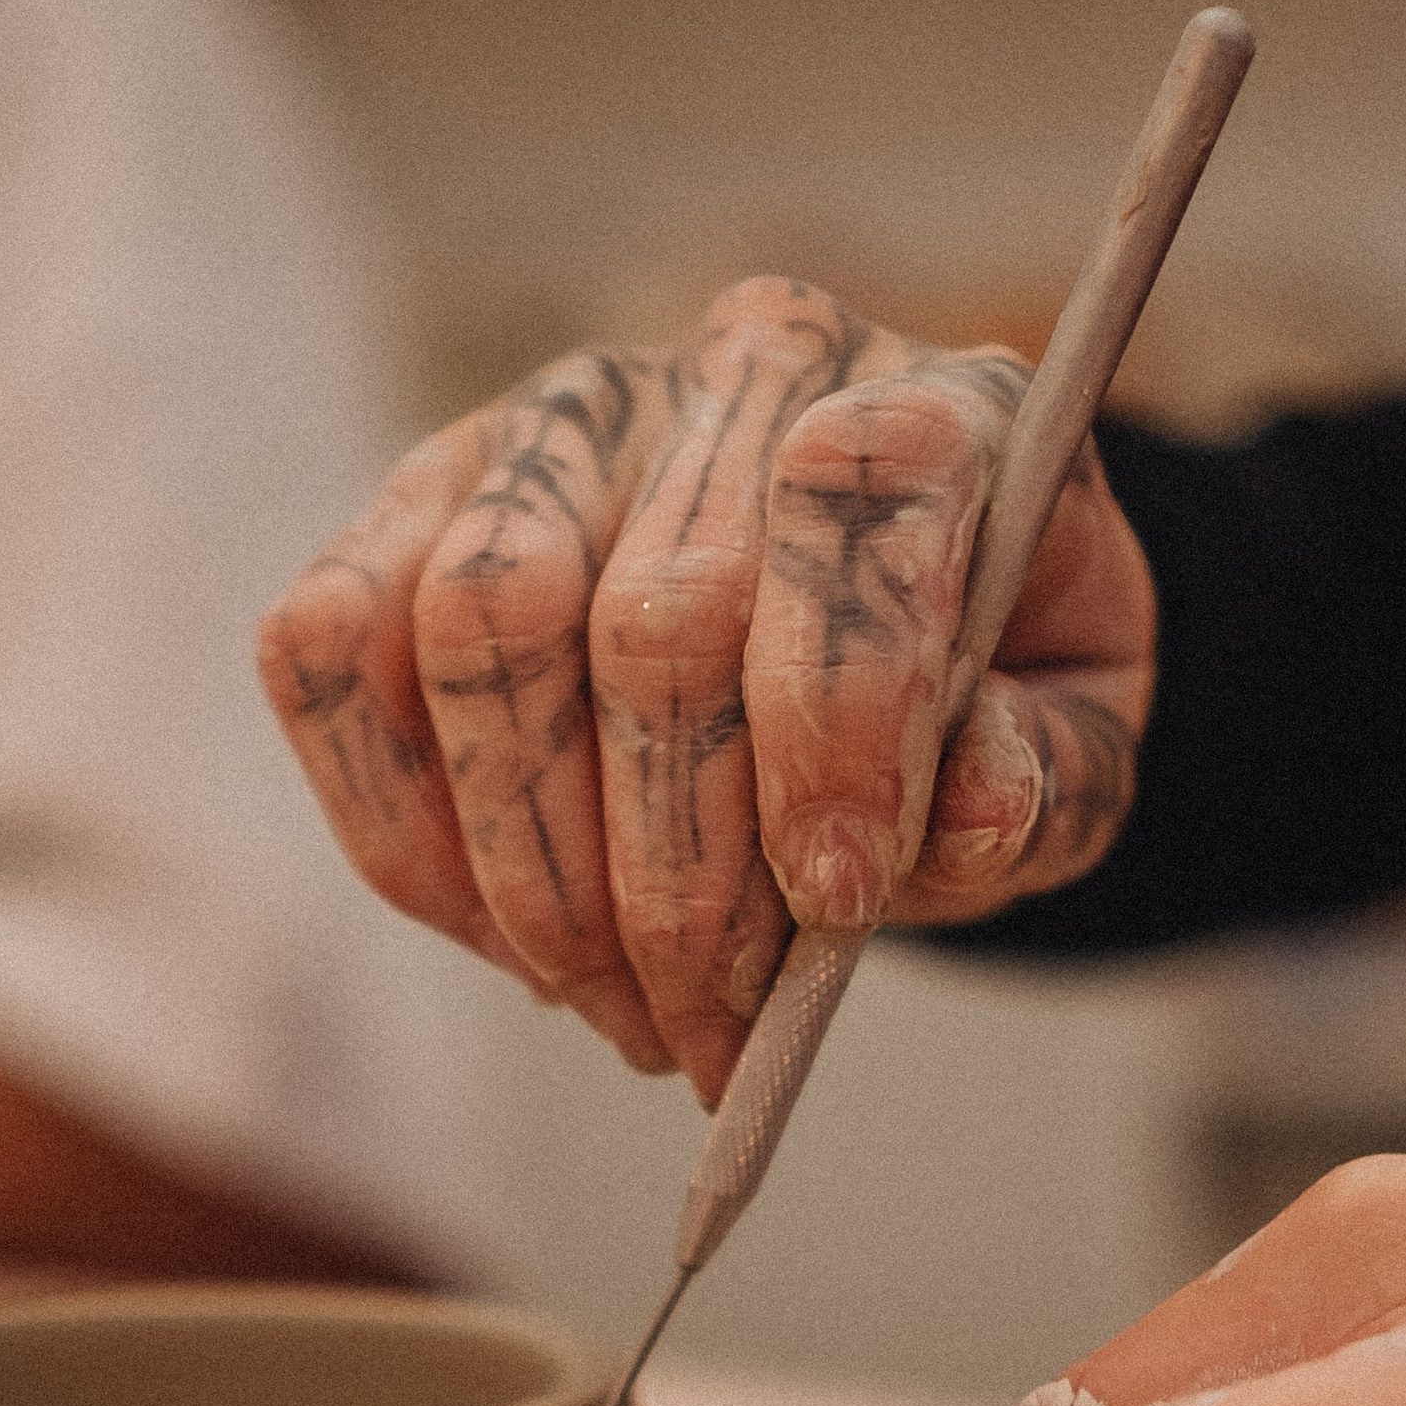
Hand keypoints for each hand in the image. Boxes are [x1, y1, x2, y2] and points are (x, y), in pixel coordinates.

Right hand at [257, 275, 1153, 1099]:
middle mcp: (733, 371)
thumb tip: (966, 809)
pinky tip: (500, 936)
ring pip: (476, 622)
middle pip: (652, 614)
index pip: (851, 507)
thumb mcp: (1071, 744)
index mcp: (927, 400)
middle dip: (674, 877)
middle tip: (709, 1033)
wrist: (875, 636)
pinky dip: (400, 827)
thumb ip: (1043, 776)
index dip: (836, 721)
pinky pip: (334, 646)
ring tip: (616, 1009)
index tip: (837, 903)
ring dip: (532, 871)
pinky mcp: (422, 498)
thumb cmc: (979, 692)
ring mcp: (558, 423)